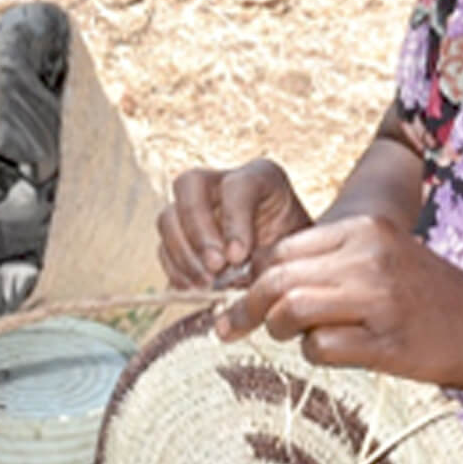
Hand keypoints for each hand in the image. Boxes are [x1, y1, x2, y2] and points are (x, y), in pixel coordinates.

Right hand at [157, 159, 311, 289]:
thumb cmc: (299, 253)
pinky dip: (174, 267)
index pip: (237, 185)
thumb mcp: (298, 248)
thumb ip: (274, 253)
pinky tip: (192, 287)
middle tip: (215, 268)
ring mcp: (197, 206)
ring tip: (205, 283)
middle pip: (189, 185)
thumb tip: (238, 269)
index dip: (234, 220)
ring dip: (182, 253)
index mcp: (261, 176)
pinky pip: (163, 246)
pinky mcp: (181, 234)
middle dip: (198, 230)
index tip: (239, 257)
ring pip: (169, 216)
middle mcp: (222, 181)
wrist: (291, 266)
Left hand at [236, 212, 462, 386]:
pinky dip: (314, 354)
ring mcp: (377, 299)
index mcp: (365, 229)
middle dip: (246, 307)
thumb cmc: (423, 296)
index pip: (282, 248)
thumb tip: (256, 279)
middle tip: (232, 327)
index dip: (254, 276)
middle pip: (277, 278)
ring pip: (290, 310)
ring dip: (277, 329)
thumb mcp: (381, 257)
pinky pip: (318, 348)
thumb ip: (328, 260)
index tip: (243, 298)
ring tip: (289, 336)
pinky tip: (336, 351)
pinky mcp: (382, 341)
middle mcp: (369, 257)